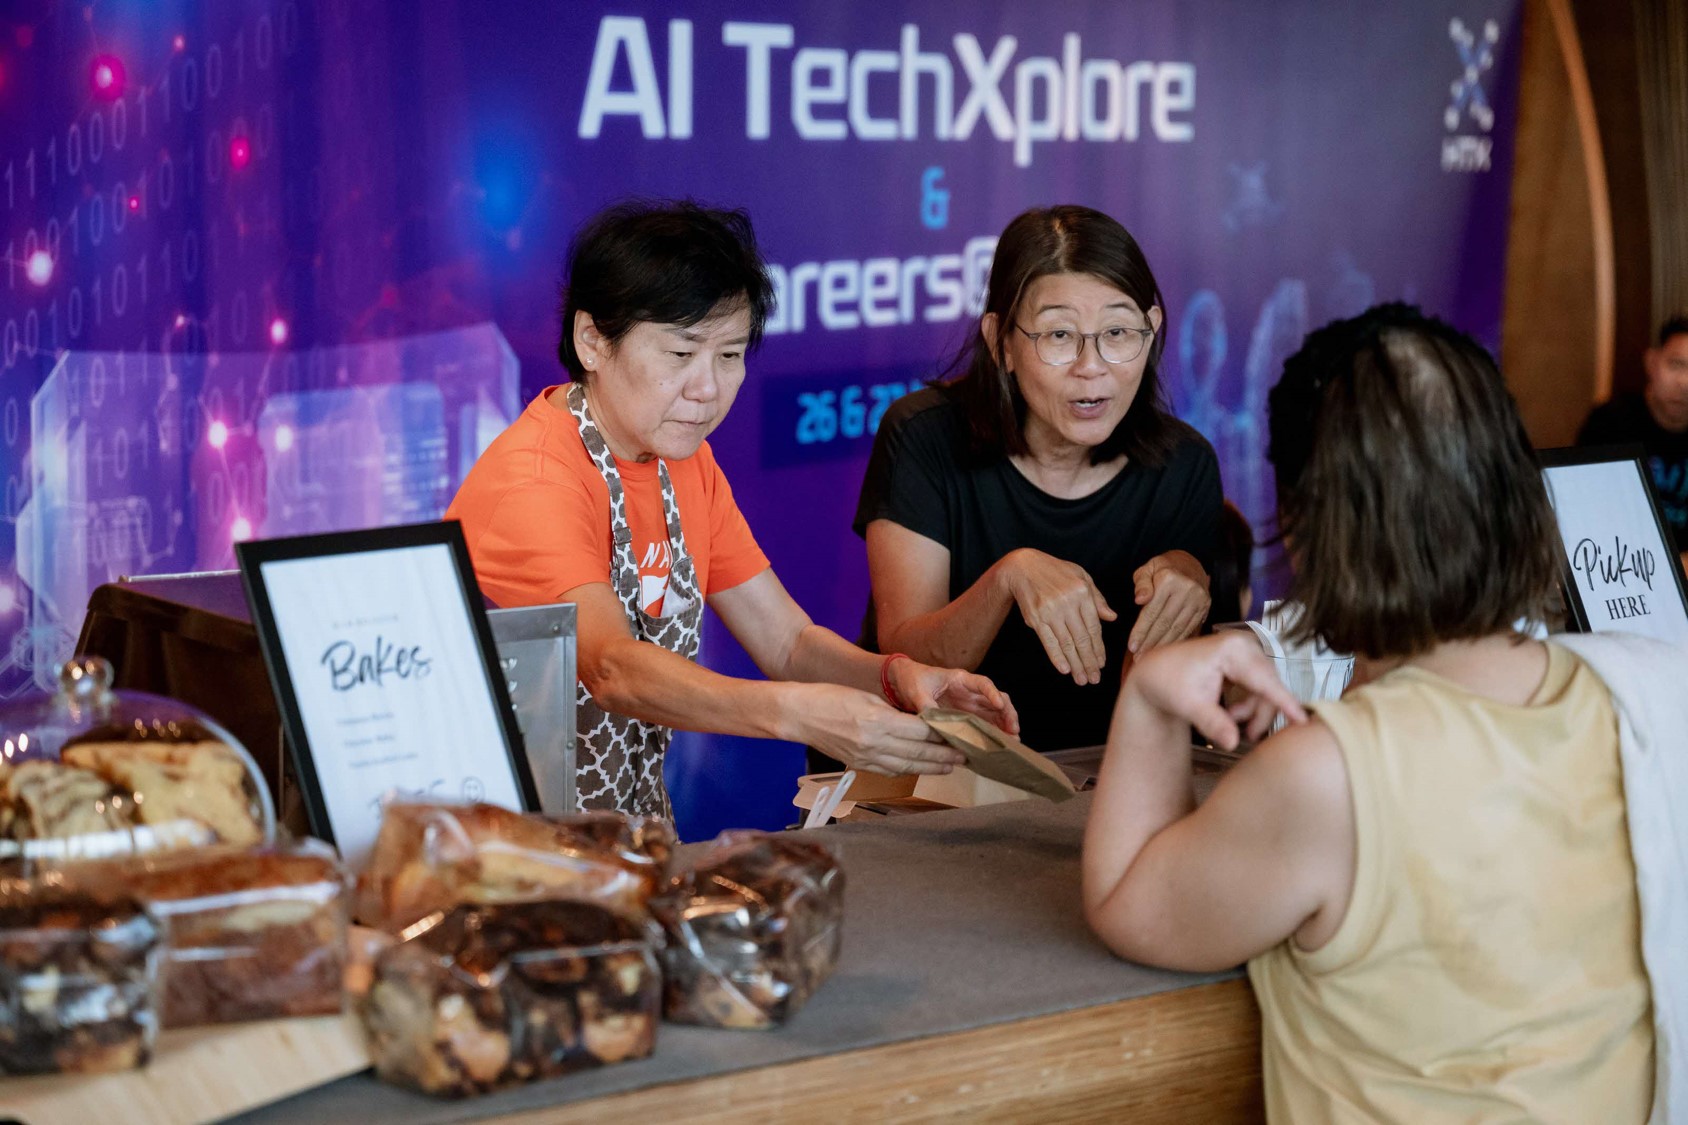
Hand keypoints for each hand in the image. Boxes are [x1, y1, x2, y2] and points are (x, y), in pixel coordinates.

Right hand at [786, 683, 965, 776]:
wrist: (799, 714)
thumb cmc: (830, 697)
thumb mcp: (866, 696)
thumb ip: (893, 712)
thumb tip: (918, 723)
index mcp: (879, 720)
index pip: (920, 730)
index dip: (942, 734)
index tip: (959, 733)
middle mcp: (875, 742)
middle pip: (918, 751)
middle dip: (944, 755)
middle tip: (965, 755)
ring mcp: (866, 757)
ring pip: (907, 765)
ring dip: (931, 767)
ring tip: (950, 766)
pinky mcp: (858, 764)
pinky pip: (889, 770)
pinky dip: (908, 770)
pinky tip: (920, 768)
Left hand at [890, 659, 1020, 734]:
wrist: (905, 683)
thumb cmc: (913, 680)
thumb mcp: (917, 690)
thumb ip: (926, 704)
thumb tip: (933, 722)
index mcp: (960, 680)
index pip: (983, 683)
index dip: (992, 693)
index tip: (999, 704)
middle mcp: (970, 693)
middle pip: (997, 700)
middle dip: (1008, 714)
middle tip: (1013, 731)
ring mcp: (970, 705)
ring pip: (995, 714)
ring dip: (1005, 727)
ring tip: (1012, 742)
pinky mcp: (966, 717)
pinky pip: (983, 725)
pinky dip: (992, 735)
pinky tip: (996, 747)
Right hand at [1001, 549, 1116, 685]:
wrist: (1023, 567)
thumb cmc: (1055, 571)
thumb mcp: (1081, 576)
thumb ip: (1097, 598)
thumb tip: (1111, 617)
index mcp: (1082, 593)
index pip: (1094, 627)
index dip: (1098, 648)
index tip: (1102, 664)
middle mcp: (1067, 603)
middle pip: (1082, 639)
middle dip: (1089, 662)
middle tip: (1094, 679)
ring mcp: (1050, 611)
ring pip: (1066, 644)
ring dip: (1075, 664)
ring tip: (1082, 680)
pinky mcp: (1035, 618)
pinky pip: (1048, 642)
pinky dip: (1056, 657)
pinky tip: (1064, 669)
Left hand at [1123, 633, 1307, 749]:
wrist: (1154, 673)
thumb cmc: (1168, 684)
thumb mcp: (1189, 706)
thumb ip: (1213, 723)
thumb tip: (1233, 744)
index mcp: (1233, 650)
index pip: (1265, 681)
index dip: (1284, 702)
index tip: (1303, 720)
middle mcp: (1245, 645)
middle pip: (1269, 686)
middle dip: (1260, 713)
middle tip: (1248, 736)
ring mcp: (1246, 651)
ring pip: (1266, 689)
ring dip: (1253, 711)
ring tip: (1230, 724)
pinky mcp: (1244, 660)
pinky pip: (1258, 686)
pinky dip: (1249, 704)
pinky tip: (1231, 715)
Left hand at [1128, 551, 1210, 654]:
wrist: (1190, 565)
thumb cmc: (1163, 569)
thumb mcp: (1147, 569)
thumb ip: (1141, 584)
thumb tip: (1140, 599)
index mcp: (1169, 579)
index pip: (1152, 611)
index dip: (1141, 631)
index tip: (1131, 646)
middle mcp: (1186, 590)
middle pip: (1165, 623)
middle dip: (1149, 643)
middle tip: (1138, 658)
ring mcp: (1198, 600)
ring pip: (1177, 629)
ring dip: (1162, 646)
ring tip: (1148, 657)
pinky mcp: (1204, 608)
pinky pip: (1188, 629)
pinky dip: (1176, 641)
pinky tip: (1165, 650)